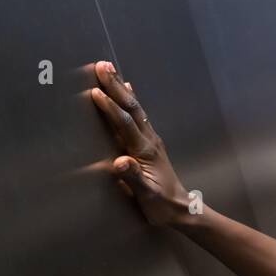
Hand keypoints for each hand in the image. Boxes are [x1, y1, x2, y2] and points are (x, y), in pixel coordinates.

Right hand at [90, 61, 190, 226]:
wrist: (179, 209)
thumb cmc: (160, 203)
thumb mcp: (146, 194)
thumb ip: (133, 177)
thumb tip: (120, 162)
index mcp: (145, 150)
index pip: (125, 124)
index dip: (110, 108)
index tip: (95, 92)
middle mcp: (149, 140)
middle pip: (131, 108)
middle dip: (115, 86)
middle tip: (102, 66)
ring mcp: (150, 140)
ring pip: (135, 108)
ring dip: (121, 88)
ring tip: (110, 70)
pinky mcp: (149, 143)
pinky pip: (138, 116)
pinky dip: (130, 100)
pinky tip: (128, 90)